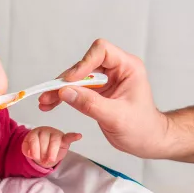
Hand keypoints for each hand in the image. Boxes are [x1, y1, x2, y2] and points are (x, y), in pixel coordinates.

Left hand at [22, 126, 81, 167]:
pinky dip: (73, 136)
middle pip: (44, 141)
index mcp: (35, 132)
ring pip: (54, 141)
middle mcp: (45, 131)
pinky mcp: (64, 139)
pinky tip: (78, 136)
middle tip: (43, 161)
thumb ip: (26, 150)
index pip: (34, 139)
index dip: (34, 149)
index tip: (34, 158)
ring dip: (52, 152)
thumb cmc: (36, 148)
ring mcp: (55, 134)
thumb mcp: (27, 149)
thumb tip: (31, 153)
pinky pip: (69, 136)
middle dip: (43, 153)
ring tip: (50, 160)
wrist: (45, 149)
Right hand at [38, 39, 168, 158]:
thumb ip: (90, 104)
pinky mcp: (97, 92)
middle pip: (84, 66)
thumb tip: (65, 93)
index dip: (83, 63)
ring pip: (76, 78)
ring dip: (60, 89)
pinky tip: (51, 103)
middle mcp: (115, 70)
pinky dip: (63, 97)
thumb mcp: (116, 117)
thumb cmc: (142, 128)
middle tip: (49, 94)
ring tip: (45, 101)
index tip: (70, 81)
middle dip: (65, 80)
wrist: (147, 141)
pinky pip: (76, 90)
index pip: (101, 51)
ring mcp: (105, 81)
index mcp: (127, 67)